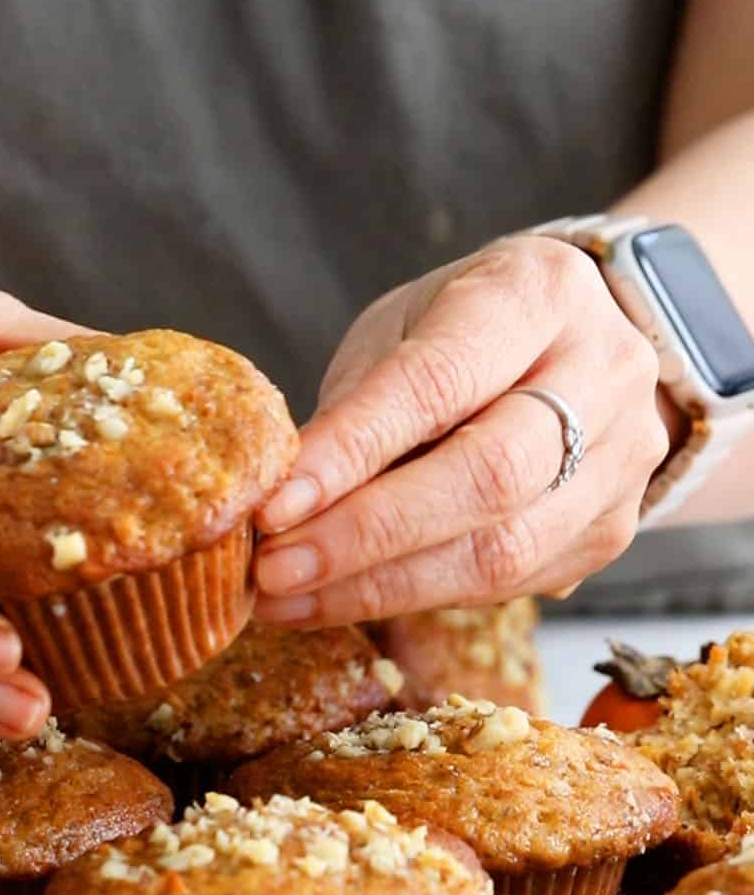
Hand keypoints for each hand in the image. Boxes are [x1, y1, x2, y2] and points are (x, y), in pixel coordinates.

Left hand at [254, 236, 666, 623]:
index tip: (273, 507)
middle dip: (365, 536)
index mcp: (537, 293)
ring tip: (286, 598)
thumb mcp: (400, 331)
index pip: (438, 383)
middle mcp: (603, 373)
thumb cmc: (463, 332)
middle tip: (273, 570)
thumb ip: (354, 408)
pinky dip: (413, 599)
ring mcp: (621, 460)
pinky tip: (338, 601)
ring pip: (503, 551)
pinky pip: (508, 585)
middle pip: (488, 477)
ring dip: (379, 587)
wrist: (575, 347)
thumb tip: (279, 505)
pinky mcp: (609, 531)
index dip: (351, 452)